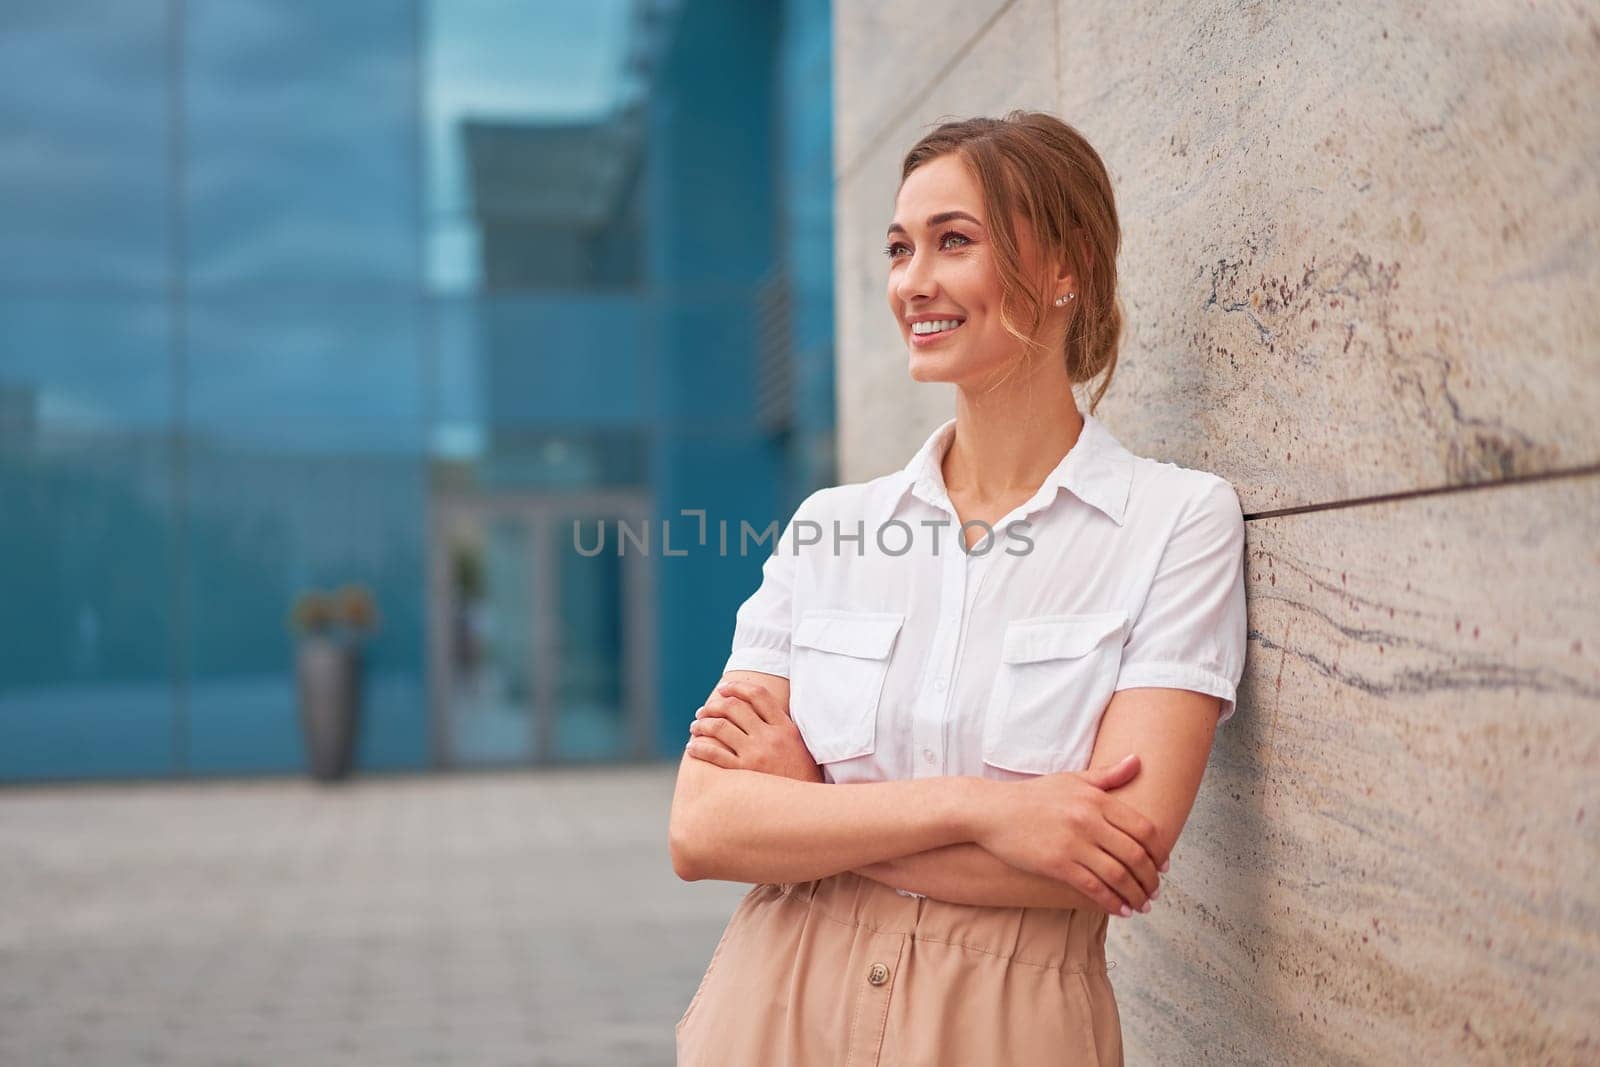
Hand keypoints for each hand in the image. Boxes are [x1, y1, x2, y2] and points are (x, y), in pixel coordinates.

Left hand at [686, 679, 823, 783]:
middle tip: (703, 711)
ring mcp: (756, 755)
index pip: (758, 694)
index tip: (724, 689)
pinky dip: (699, 747)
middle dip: (714, 705)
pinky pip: (713, 754)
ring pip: (719, 727)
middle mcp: (770, 737)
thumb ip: (781, 727)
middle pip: (734, 707)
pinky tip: (693, 748)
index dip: (738, 687)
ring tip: (695, 727)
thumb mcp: (799, 746)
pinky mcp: (743, 774)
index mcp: (785, 727)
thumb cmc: (801, 777)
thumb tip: (757, 710)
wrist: (806, 808)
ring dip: (702, 724)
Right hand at [973, 754, 1167, 916]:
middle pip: (1136, 855)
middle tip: (1155, 890)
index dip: (1159, 850)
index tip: (1163, 865)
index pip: (1143, 828)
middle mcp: (1088, 819)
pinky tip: (1121, 910)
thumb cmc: (1033, 796)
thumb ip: (1108, 775)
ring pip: (1118, 875)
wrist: (991, 811)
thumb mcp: (1071, 780)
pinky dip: (1112, 902)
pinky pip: (1093, 887)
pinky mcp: (1057, 864)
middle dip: (1150, 878)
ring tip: (1142, 905)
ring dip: (1136, 894)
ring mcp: (1073, 843)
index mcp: (1096, 798)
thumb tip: (1138, 761)